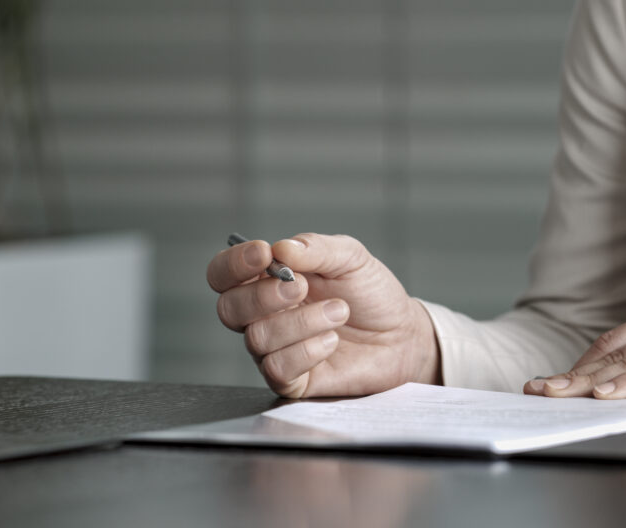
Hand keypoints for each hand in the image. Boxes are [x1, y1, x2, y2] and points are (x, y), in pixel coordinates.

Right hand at [207, 233, 439, 397]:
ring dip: (301, 321)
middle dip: (265, 296)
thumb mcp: (351, 258)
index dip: (233, 265)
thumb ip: (317, 248)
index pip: (223, 274)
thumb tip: (281, 248)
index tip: (263, 254)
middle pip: (229, 309)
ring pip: (257, 338)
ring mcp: (275, 349)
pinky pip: (277, 368)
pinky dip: (307, 350)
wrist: (402, 334)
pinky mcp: (291, 379)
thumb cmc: (371, 294)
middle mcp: (263, 316)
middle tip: (303, 286)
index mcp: (268, 280)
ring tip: (339, 311)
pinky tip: (332, 341)